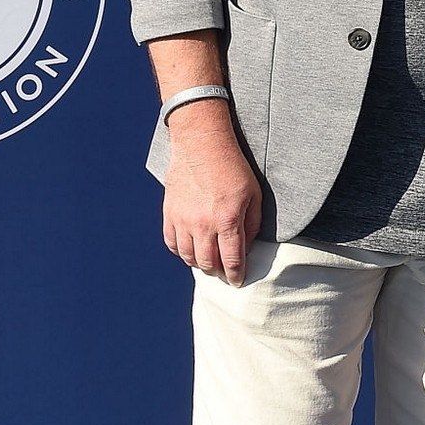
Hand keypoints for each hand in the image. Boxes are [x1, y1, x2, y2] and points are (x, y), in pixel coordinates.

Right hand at [161, 102, 261, 286]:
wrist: (201, 143)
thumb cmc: (232, 167)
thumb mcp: (254, 194)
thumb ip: (252, 224)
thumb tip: (246, 247)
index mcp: (227, 220)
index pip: (232, 261)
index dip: (236, 276)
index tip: (238, 282)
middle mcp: (203, 224)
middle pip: (208, 264)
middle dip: (218, 272)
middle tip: (224, 272)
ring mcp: (183, 220)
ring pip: (189, 257)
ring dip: (200, 264)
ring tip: (209, 262)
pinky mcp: (169, 212)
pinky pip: (171, 242)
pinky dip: (181, 251)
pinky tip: (190, 249)